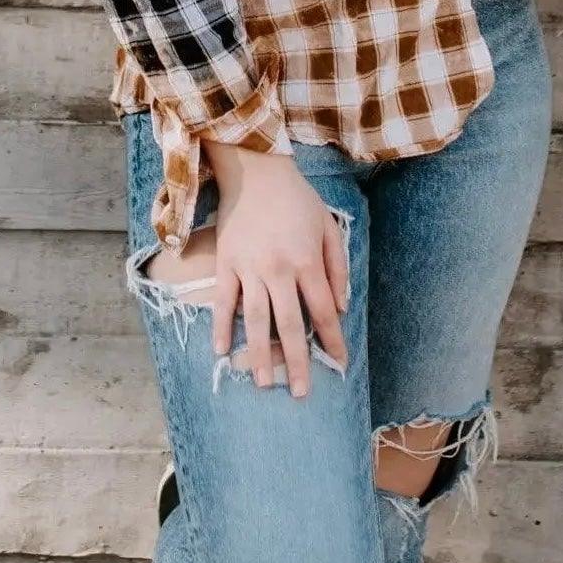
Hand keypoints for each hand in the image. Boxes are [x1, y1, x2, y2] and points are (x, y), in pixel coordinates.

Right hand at [202, 143, 349, 397]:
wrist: (255, 170)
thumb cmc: (297, 199)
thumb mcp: (328, 225)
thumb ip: (337, 267)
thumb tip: (341, 307)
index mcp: (306, 261)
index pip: (323, 311)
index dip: (333, 339)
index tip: (339, 363)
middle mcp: (278, 269)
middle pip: (290, 325)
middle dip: (297, 362)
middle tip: (300, 392)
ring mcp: (249, 268)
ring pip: (255, 320)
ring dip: (260, 355)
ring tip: (264, 383)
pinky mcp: (226, 263)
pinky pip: (223, 301)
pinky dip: (221, 327)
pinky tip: (221, 352)